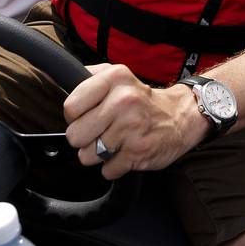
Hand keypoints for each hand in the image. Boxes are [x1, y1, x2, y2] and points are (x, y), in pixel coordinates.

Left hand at [62, 63, 207, 179]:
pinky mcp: (138, 152)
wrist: (181, 116)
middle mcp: (123, 101)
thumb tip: (63, 80)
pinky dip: (114, 166)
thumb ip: (90, 77)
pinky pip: (106, 170)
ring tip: (114, 142)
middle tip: (101, 131)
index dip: (76, 116)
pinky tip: (125, 152)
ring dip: (98, 154)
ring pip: (87, 156)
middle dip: (85, 138)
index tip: (88, 115)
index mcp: (114, 78)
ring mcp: (131, 128)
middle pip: (75, 135)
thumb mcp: (119, 75)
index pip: (70, 107)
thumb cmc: (143, 99)